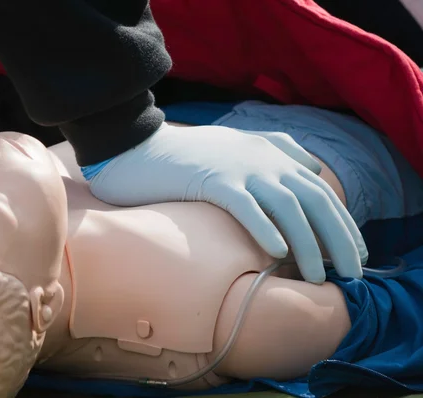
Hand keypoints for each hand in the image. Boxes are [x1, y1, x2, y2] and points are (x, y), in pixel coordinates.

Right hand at [87, 123, 367, 283]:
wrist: (142, 146)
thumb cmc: (189, 156)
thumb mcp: (239, 146)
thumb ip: (279, 150)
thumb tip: (312, 168)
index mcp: (271, 152)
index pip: (320, 190)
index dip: (343, 223)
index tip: (355, 253)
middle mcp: (263, 158)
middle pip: (315, 199)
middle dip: (339, 238)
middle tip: (352, 273)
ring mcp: (238, 168)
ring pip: (287, 207)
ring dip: (307, 244)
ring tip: (317, 276)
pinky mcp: (212, 179)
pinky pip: (246, 206)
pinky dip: (265, 228)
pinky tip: (277, 253)